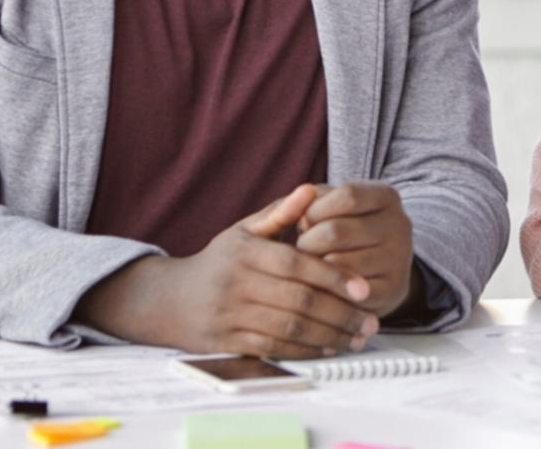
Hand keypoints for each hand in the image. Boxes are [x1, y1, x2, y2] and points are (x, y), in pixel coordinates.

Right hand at [75, 185, 379, 358]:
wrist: (170, 299)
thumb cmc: (220, 262)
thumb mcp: (244, 230)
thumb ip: (280, 213)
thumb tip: (311, 190)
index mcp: (246, 252)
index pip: (297, 264)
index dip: (333, 277)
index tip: (364, 288)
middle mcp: (237, 283)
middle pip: (299, 300)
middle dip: (340, 313)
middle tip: (370, 321)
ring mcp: (231, 315)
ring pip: (289, 328)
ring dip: (329, 336)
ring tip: (357, 338)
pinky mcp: (228, 341)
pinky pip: (273, 348)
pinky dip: (304, 350)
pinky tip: (328, 347)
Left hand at [295, 182, 415, 317]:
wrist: (381, 271)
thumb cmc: (346, 230)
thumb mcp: (333, 207)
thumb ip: (311, 201)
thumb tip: (297, 209)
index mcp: (387, 196)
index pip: (347, 196)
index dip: (315, 209)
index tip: (302, 221)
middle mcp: (399, 224)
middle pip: (337, 231)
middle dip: (307, 242)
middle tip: (300, 250)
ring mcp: (399, 258)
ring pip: (339, 264)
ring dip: (313, 268)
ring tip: (309, 266)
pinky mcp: (392, 288)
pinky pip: (347, 291)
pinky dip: (327, 289)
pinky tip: (322, 285)